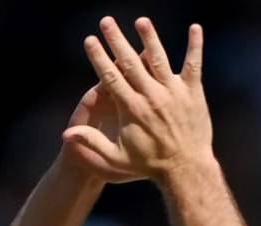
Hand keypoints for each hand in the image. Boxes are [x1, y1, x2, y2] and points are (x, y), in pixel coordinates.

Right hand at [65, 17, 211, 181]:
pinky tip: (195, 28)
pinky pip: (193, 65)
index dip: (98, 57)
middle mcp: (151, 96)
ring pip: (159, 59)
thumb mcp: (116, 158)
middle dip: (117, 40)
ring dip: (149, 38)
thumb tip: (66, 135)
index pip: (110, 77)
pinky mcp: (193, 92)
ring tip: (141, 21)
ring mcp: (173, 92)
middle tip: (106, 21)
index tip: (90, 40)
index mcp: (131, 108)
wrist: (185, 169)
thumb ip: (92, 143)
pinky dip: (195, 46)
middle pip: (130, 62)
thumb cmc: (149, 164)